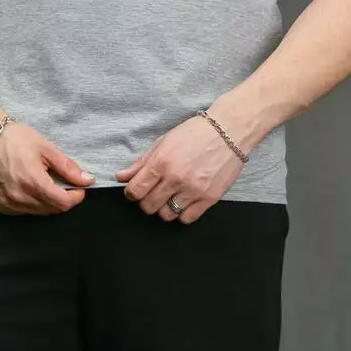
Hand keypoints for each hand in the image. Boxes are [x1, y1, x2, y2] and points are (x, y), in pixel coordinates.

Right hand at [0, 121, 94, 215]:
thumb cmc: (15, 138)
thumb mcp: (46, 148)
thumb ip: (68, 167)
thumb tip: (88, 180)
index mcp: (33, 183)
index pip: (63, 203)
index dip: (76, 197)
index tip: (79, 188)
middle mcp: (19, 198)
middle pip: (52, 210)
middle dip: (63, 199)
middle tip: (64, 183)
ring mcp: (7, 204)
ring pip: (38, 212)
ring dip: (48, 202)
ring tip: (46, 183)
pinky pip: (23, 211)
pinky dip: (32, 203)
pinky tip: (31, 188)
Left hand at [115, 114, 243, 223]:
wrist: (229, 131)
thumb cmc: (195, 133)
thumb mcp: (164, 142)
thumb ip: (141, 163)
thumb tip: (121, 177)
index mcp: (161, 162)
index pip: (135, 191)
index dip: (132, 193)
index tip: (136, 190)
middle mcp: (175, 179)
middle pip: (148, 206)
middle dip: (147, 201)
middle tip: (154, 192)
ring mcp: (193, 190)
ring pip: (166, 215)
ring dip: (164, 208)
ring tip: (171, 196)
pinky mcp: (209, 198)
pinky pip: (187, 218)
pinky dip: (183, 213)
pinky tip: (185, 200)